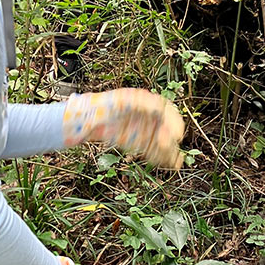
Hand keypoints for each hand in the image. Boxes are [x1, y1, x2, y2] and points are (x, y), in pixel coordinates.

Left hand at [63, 89, 185, 168]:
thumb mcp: (123, 100)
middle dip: (170, 138)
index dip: (175, 122)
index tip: (175, 134)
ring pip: (162, 142)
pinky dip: (161, 157)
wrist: (88, 119)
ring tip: (174, 162)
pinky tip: (168, 164)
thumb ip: (142, 103)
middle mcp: (148, 117)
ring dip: (169, 152)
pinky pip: (152, 151)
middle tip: (166, 146)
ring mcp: (144, 130)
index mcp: (147, 103)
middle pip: (167, 129)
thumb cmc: (104, 105)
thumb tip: (159, 108)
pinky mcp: (137, 143)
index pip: (167, 112)